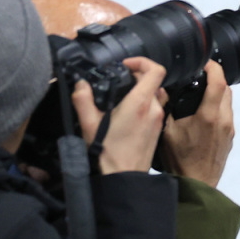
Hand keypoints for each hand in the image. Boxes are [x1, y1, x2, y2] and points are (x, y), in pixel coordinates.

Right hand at [71, 57, 167, 174]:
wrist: (124, 177)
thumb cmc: (108, 152)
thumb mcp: (89, 124)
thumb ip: (83, 100)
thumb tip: (81, 85)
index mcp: (140, 103)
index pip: (156, 70)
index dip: (142, 61)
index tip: (126, 65)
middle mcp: (154, 108)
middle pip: (153, 81)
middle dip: (137, 77)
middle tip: (120, 81)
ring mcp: (159, 119)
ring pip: (156, 94)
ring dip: (142, 91)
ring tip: (123, 98)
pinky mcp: (159, 128)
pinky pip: (156, 108)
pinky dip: (145, 104)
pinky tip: (129, 113)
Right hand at [159, 60, 233, 187]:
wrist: (196, 183)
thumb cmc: (180, 161)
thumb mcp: (166, 133)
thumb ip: (165, 108)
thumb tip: (161, 89)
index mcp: (209, 116)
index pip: (219, 82)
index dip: (213, 67)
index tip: (205, 62)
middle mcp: (224, 120)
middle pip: (226, 89)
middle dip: (215, 78)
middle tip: (200, 76)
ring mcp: (229, 129)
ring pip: (228, 101)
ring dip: (218, 93)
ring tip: (200, 93)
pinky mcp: (230, 136)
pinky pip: (228, 114)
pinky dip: (219, 106)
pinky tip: (203, 112)